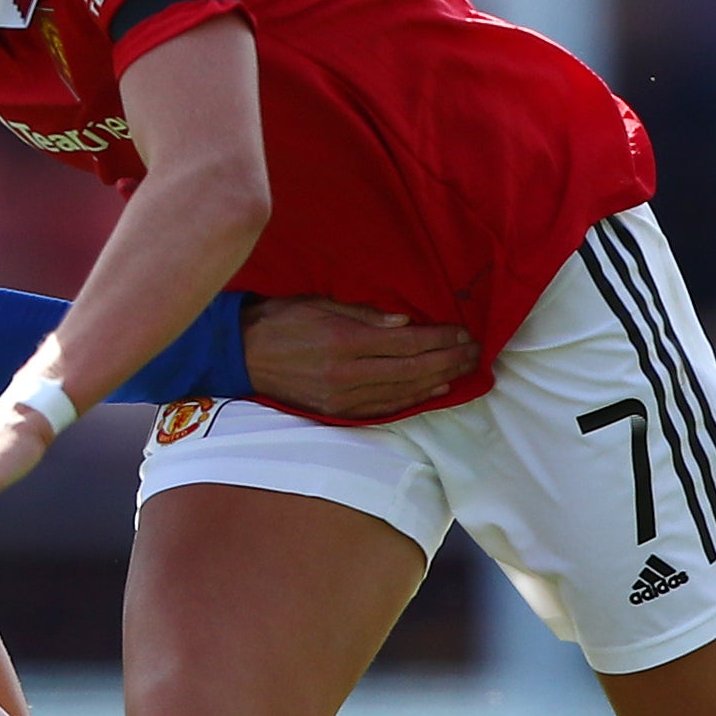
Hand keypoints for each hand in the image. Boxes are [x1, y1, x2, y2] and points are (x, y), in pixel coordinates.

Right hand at [241, 296, 476, 419]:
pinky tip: (435, 390)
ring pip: (404, 392)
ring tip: (464, 369)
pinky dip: (414, 400)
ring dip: (439, 380)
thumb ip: (365, 314)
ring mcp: (342, 398)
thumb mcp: (320, 303)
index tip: (464, 332)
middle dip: (449, 360)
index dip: (441, 338)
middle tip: (475, 352)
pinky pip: (385, 408)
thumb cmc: (281, 320)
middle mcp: (347, 374)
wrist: (240, 354)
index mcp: (344, 341)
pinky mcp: (337, 412)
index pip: (408, 343)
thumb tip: (406, 323)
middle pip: (413, 370)